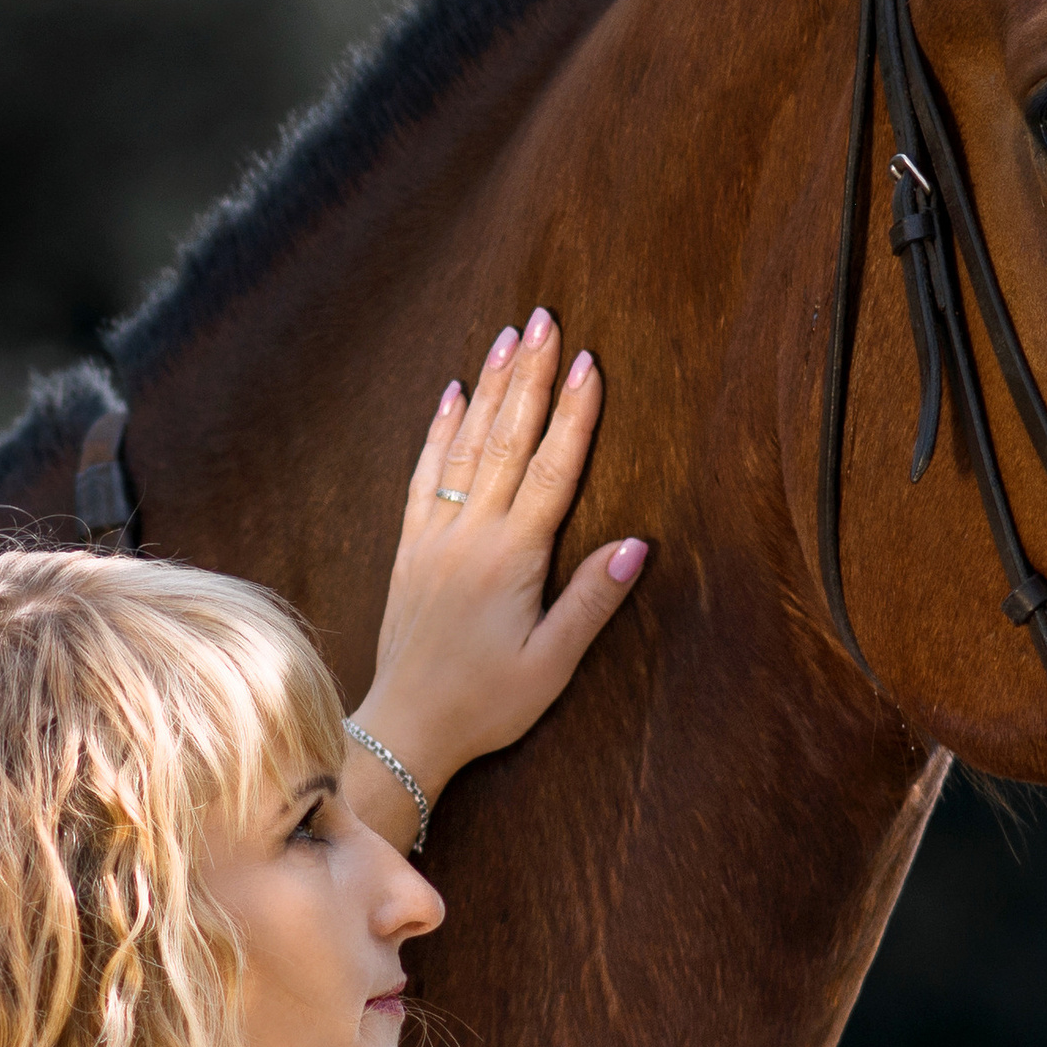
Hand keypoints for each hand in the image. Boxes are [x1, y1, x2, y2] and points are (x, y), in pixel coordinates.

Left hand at [343, 310, 646, 841]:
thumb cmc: (487, 703)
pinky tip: (452, 395)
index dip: (575, 414)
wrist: (408, 726)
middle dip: (531, 376)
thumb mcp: (551, 663)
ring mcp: (435, 536)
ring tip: (507, 337)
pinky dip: (440, 430)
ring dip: (490, 388)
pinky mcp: (410, 548)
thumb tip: (638, 544)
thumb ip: (591, 601)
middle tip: (546, 320)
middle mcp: (470, 536)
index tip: (591, 362)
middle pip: (507, 439)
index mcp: (512, 558)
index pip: (552, 469)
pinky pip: (425, 475)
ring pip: (466, 445)